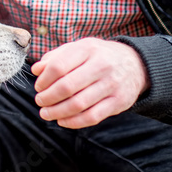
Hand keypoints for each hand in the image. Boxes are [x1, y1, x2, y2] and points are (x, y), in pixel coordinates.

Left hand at [31, 38, 148, 128]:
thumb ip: (55, 57)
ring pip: (78, 104)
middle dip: (48, 98)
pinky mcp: (119, 102)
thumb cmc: (98, 56)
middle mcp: (101, 65)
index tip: (38, 87)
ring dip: (57, 112)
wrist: (135, 64)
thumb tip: (36, 70)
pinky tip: (63, 120)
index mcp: (87, 49)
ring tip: (46, 113)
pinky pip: (92, 117)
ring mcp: (111, 84)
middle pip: (67, 86)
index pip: (58, 66)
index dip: (44, 80)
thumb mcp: (78, 48)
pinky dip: (74, 122)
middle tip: (40, 101)